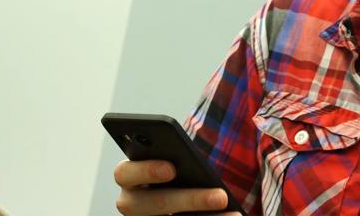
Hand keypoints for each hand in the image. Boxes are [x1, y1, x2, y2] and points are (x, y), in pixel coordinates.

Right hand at [114, 159, 240, 214]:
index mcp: (131, 175)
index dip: (145, 170)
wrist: (197, 189)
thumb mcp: (184, 156)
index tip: (172, 169)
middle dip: (188, 200)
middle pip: (151, 205)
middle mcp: (133, 203)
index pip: (124, 173)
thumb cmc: (187, 166)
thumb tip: (214, 150)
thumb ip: (183, 152)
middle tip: (221, 197)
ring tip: (235, 213)